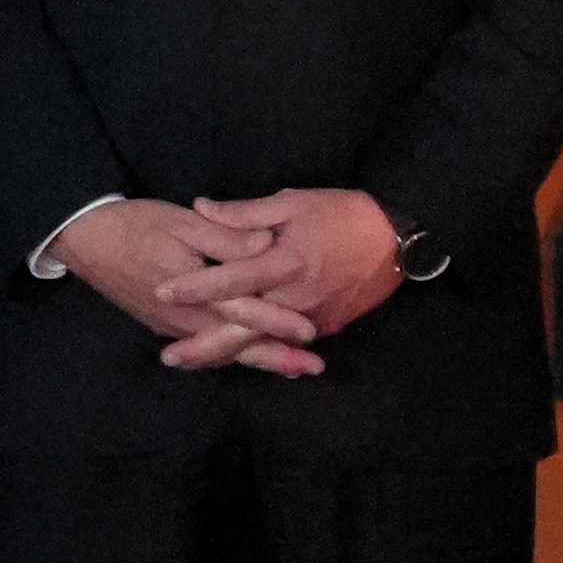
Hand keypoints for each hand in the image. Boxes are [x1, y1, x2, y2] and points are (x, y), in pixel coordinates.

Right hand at [50, 196, 359, 376]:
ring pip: (221, 351)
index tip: (310, 332)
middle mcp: (184, 319)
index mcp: (193, 290)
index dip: (277, 321)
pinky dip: (231, 354)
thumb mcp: (182, 221)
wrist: (85, 240)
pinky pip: (204, 347)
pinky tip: (248, 354)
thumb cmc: (135, 225)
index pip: (243, 311)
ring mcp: (172, 327)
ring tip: (292, 368)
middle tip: (312, 369)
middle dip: (276, 358)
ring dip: (258, 360)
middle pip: (237, 344)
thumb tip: (267, 244)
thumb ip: (226, 236)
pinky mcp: (164, 326)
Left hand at [159, 187, 410, 377]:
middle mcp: (295, 298)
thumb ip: (245, 212)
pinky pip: (286, 342)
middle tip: (169, 357)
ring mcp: (312, 318)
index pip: (232, 279)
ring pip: (263, 342)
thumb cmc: (343, 214)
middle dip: (205, 346)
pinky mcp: (326, 328)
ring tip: (191, 359)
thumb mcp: (293, 203)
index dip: (196, 287)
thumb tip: (202, 207)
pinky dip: (260, 349)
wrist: (398, 240)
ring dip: (227, 353)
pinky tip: (232, 355)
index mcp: (284, 262)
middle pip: (243, 329)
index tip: (164, 291)